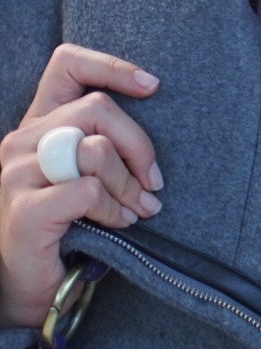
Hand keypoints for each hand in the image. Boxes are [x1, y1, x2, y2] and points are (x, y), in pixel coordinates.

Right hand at [0, 45, 163, 328]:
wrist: (34, 285)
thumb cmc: (72, 221)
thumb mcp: (90, 170)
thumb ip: (106, 138)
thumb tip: (157, 106)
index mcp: (38, 123)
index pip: (67, 64)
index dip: (113, 67)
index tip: (153, 87)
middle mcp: (20, 141)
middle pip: (98, 108)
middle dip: (138, 146)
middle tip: (154, 183)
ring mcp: (16, 174)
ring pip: (96, 150)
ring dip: (127, 184)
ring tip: (138, 208)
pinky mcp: (25, 210)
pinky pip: (88, 190)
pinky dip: (112, 208)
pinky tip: (117, 224)